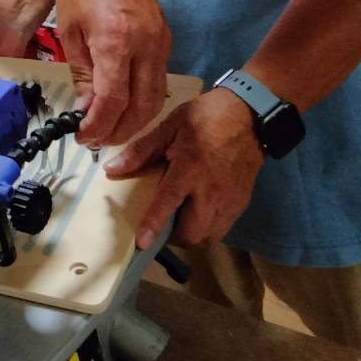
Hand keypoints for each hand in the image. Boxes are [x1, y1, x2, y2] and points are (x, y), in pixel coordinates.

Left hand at [54, 0, 170, 147]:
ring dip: (135, 119)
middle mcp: (146, 44)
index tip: (82, 137)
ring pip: (156, 96)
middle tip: (98, 140)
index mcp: (116, 42)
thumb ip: (82, 75)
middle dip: (120, 131)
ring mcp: (160, 39)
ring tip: (110, 127)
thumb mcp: (71, 33)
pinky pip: (158, 77)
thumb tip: (88, 111)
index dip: (98, 127)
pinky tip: (124, 102)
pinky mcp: (165, 35)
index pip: (113, 102)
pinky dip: (143, 98)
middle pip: (142, 107)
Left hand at [104, 86, 263, 249]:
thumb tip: (112, 169)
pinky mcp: (242, 203)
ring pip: (209, 236)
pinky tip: (199, 213)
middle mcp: (212, 191)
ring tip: (180, 221)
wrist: (249, 116)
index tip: (141, 243)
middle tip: (162, 226)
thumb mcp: (170, 126)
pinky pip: (223, 228)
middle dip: (174, 237)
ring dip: (192, 235)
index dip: (154, 224)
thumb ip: (141, 151)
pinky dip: (208, 228)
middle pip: (192, 233)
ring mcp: (230, 200)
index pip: (169, 202)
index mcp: (190, 169)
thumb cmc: (206, 118)